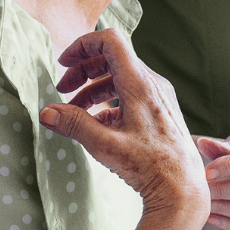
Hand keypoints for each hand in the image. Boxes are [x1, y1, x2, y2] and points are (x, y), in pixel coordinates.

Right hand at [41, 29, 208, 218]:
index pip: (110, 41)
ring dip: (94, 88)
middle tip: (62, 88)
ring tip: (74, 110)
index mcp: (139, 83)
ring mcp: (159, 97)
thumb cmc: (149, 166)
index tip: (64, 62)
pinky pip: (131, 95)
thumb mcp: (104, 145)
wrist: (182, 188)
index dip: (83, 45)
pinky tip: (96, 124)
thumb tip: (46, 113)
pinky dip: (109, 102)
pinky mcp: (161, 111)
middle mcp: (152, 84)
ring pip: (121, 77)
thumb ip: (74, 124)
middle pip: (112, 58)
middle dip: (83, 69)